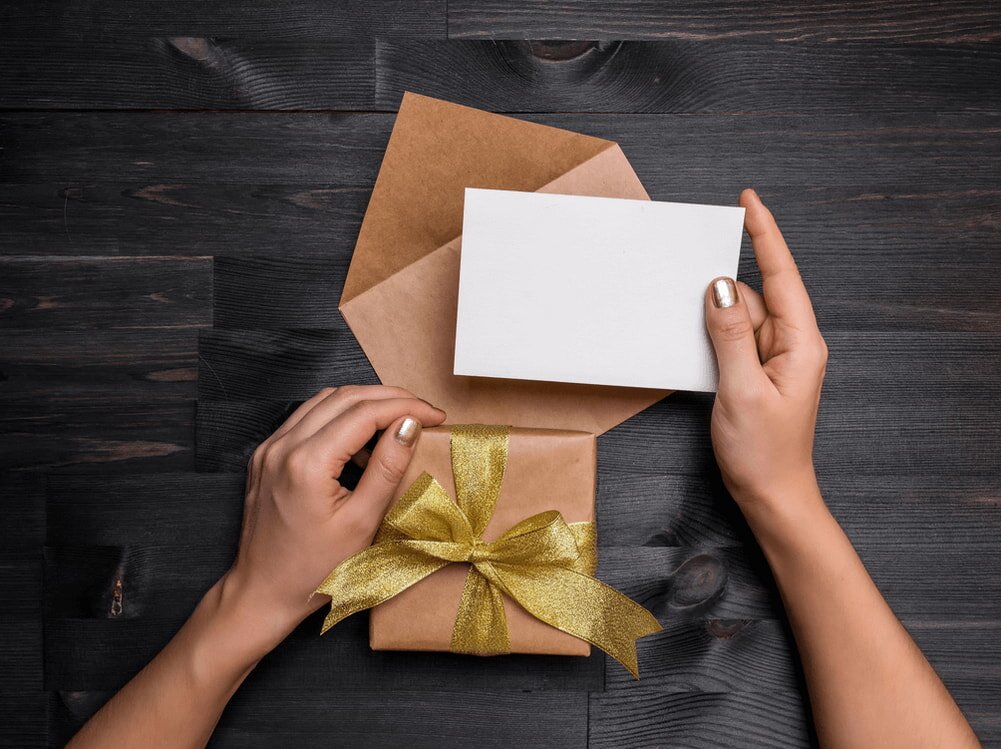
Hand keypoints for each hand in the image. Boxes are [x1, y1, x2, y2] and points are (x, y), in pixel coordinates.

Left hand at [219, 385, 445, 652]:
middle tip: (423, 412)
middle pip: (345, 397)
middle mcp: (282, 447)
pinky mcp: (266, 456)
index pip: (364, 412)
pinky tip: (361, 440)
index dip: (406, 407)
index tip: (435, 415)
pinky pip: (306, 419)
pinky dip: (339, 418)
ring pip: (324, 401)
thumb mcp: (362, 523)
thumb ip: (387, 467)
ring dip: (364, 403)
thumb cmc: (313, 571)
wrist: (262, 594)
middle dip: (389, 398)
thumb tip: (410, 425)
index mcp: (306, 463)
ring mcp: (269, 449)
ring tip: (397, 423)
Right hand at [704, 189, 827, 509]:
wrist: (771, 495)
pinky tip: (696, 336)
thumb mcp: (741, 390)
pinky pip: (734, 338)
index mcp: (800, 344)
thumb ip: (729, 335)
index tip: (749, 202)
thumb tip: (720, 288)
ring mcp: (774, 359)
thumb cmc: (764, 452)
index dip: (765, 235)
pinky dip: (715, 332)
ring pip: (742, 316)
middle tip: (692, 262)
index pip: (783, 275)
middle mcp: (791, 345)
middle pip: (759, 293)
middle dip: (727, 280)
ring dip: (717, 312)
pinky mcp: (757, 372)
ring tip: (688, 316)